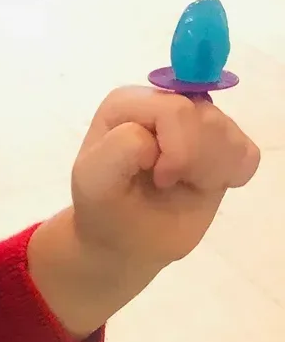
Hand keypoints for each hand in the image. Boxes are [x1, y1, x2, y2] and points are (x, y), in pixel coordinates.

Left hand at [71, 86, 258, 268]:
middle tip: (168, 183)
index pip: (176, 109)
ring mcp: (194, 122)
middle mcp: (164, 103)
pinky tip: (204, 184)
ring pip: (229, 133)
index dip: (177, 151)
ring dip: (211, 170)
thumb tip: (153, 139)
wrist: (125, 238)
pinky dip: (233, 174)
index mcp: (129, 103)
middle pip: (208, 118)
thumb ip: (118, 151)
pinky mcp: (220, 147)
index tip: (158, 179)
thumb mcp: (94, 181)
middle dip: (195, 162)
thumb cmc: (105, 207)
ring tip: (183, 184)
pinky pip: (247, 152)